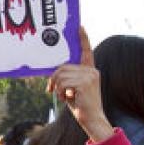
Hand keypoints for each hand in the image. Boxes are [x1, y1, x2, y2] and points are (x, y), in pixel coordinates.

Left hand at [46, 26, 112, 141]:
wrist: (91, 119)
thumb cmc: (80, 104)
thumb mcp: (72, 88)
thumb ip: (67, 77)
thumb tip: (54, 72)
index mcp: (90, 70)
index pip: (87, 51)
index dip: (83, 38)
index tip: (79, 26)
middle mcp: (92, 71)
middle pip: (63, 67)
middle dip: (53, 79)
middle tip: (52, 90)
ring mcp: (90, 76)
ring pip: (61, 75)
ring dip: (56, 88)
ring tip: (62, 96)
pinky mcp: (85, 83)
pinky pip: (62, 82)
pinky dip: (59, 92)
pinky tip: (66, 98)